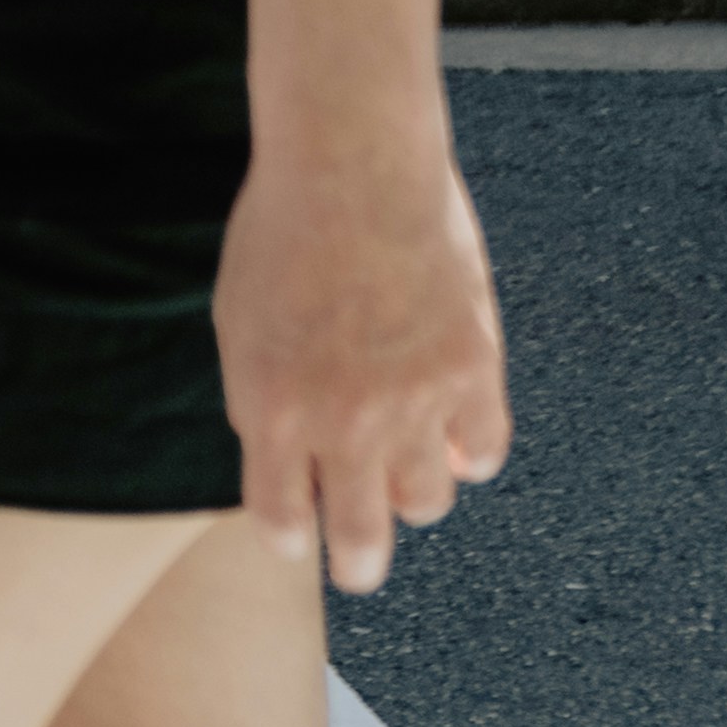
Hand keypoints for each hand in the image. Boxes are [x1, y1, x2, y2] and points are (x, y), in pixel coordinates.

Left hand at [215, 117, 508, 586]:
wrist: (351, 161)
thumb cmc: (282, 232)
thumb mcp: (240, 323)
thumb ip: (262, 403)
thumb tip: (288, 469)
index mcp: (273, 410)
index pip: (282, 523)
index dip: (291, 539)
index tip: (298, 538)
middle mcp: (345, 421)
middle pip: (360, 542)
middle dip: (357, 564)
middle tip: (358, 565)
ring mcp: (415, 401)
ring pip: (426, 502)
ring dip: (412, 490)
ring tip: (404, 460)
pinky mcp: (474, 370)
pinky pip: (485, 453)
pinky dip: (470, 451)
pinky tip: (453, 431)